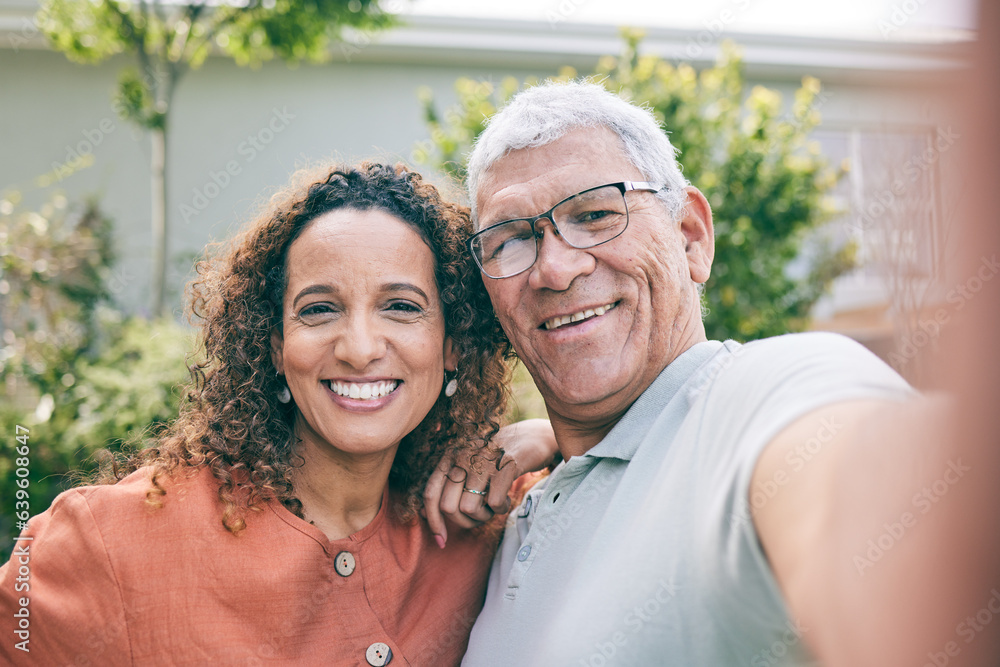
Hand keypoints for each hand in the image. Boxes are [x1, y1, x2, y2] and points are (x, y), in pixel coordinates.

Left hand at [423, 419, 556, 547]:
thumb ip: (448, 488)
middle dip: (464, 522)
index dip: (433, 521)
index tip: (441, 540)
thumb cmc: (496, 459)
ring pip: (469, 508)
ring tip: (494, 506)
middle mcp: (462, 455)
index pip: (430, 493)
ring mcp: (483, 459)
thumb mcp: (469, 468)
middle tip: (480, 516)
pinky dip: (500, 509)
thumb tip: (424, 518)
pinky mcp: (505, 465)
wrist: (532, 436)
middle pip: (448, 507)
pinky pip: (494, 503)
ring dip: (484, 516)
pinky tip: (506, 499)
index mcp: (450, 456)